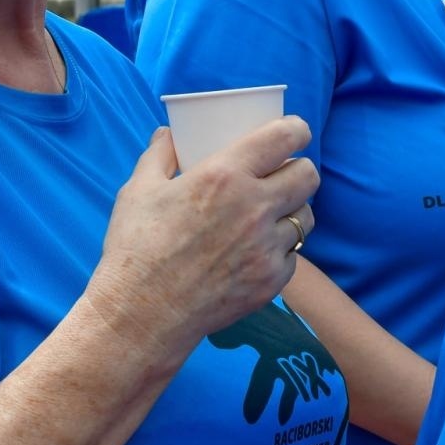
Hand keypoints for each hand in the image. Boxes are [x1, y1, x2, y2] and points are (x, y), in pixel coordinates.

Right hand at [86, 118, 318, 357]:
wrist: (142, 314)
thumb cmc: (136, 248)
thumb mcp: (138, 190)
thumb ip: (159, 155)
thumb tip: (168, 134)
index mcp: (224, 175)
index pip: (285, 138)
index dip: (295, 130)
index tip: (292, 133)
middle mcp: (255, 207)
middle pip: (308, 175)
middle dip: (299, 169)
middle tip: (282, 175)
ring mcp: (267, 247)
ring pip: (306, 217)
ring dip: (292, 211)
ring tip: (271, 215)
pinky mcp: (272, 281)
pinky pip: (293, 256)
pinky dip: (279, 250)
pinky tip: (256, 252)